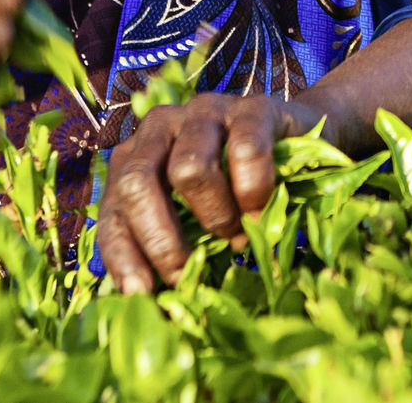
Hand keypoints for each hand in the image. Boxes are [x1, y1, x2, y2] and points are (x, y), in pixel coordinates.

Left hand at [96, 92, 317, 290]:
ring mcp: (205, 112)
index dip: (122, 253)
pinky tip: (260, 211)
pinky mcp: (251, 108)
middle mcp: (161, 128)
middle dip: (160, 239)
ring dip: (215, 216)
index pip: (114, 208)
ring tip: (236, 238)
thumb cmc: (235, 189)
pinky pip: (244, 152)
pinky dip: (253, 192)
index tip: (140, 293)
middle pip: (137, 183)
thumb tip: (149, 303)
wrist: (297, 140)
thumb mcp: (195, 217)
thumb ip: (172, 244)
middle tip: (185, 273)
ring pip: (189, 169)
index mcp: (136, 156)